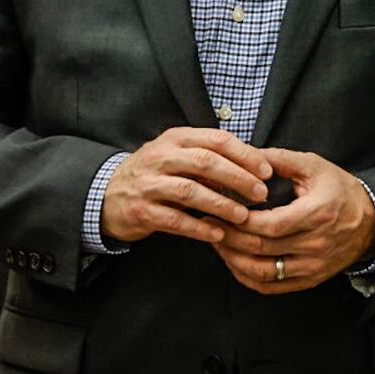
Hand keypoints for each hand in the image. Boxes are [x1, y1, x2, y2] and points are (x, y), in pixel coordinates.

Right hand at [100, 127, 272, 244]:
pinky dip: (198, 228)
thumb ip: (209, 157)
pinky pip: (174, 220)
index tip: (267, 171)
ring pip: (190, 190)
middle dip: (238, 178)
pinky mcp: (141, 211)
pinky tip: (219, 234)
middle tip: (262, 193)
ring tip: (244, 216)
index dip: (245, 155)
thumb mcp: (178, 155)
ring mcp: (148, 184)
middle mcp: (161, 157)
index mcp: (176, 138)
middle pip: (205, 162)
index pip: (216, 139)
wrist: (106, 194)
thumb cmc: (156, 174)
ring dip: (221, 204)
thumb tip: (255, 165)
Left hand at [213, 148, 374, 294]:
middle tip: (207, 224)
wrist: (372, 222)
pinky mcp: (309, 280)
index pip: (270, 225)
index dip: (239, 221)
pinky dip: (247, 277)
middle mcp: (316, 243)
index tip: (217, 210)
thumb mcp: (315, 167)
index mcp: (318, 213)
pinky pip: (271, 287)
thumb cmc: (341, 190)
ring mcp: (313, 266)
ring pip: (262, 272)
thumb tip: (246, 154)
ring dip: (233, 260)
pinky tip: (234, 261)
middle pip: (261, 249)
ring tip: (217, 242)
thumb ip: (279, 159)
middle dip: (228, 238)